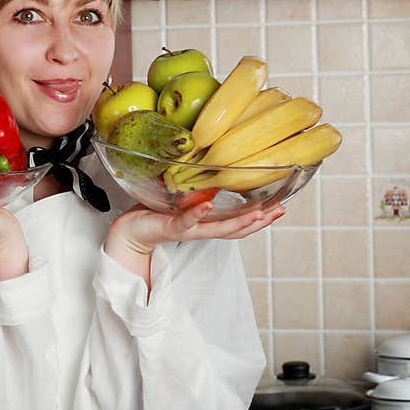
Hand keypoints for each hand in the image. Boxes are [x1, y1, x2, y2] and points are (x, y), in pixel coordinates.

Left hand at [104, 201, 284, 289]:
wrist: (130, 231)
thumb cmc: (156, 215)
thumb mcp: (183, 203)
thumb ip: (199, 195)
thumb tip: (214, 177)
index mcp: (206, 224)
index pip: (239, 224)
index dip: (261, 219)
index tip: (280, 208)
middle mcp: (201, 230)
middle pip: (236, 230)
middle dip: (259, 222)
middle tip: (279, 211)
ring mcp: (188, 229)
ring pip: (218, 229)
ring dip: (239, 221)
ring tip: (258, 213)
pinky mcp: (171, 226)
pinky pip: (187, 221)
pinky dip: (198, 214)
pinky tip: (209, 206)